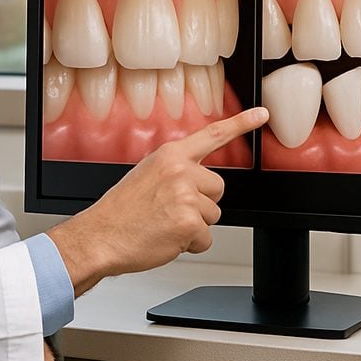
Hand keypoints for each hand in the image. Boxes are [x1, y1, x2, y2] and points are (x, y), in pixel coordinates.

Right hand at [47, 107, 268, 296]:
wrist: (99, 237)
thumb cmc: (119, 212)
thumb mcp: (146, 176)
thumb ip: (175, 172)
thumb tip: (197, 182)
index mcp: (170, 156)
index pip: (212, 135)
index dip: (241, 124)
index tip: (262, 115)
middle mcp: (181, 171)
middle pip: (218, 188)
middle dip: (202, 204)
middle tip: (171, 211)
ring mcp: (186, 196)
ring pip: (213, 216)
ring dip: (194, 227)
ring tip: (164, 224)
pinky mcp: (189, 222)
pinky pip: (205, 239)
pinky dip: (190, 245)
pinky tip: (167, 238)